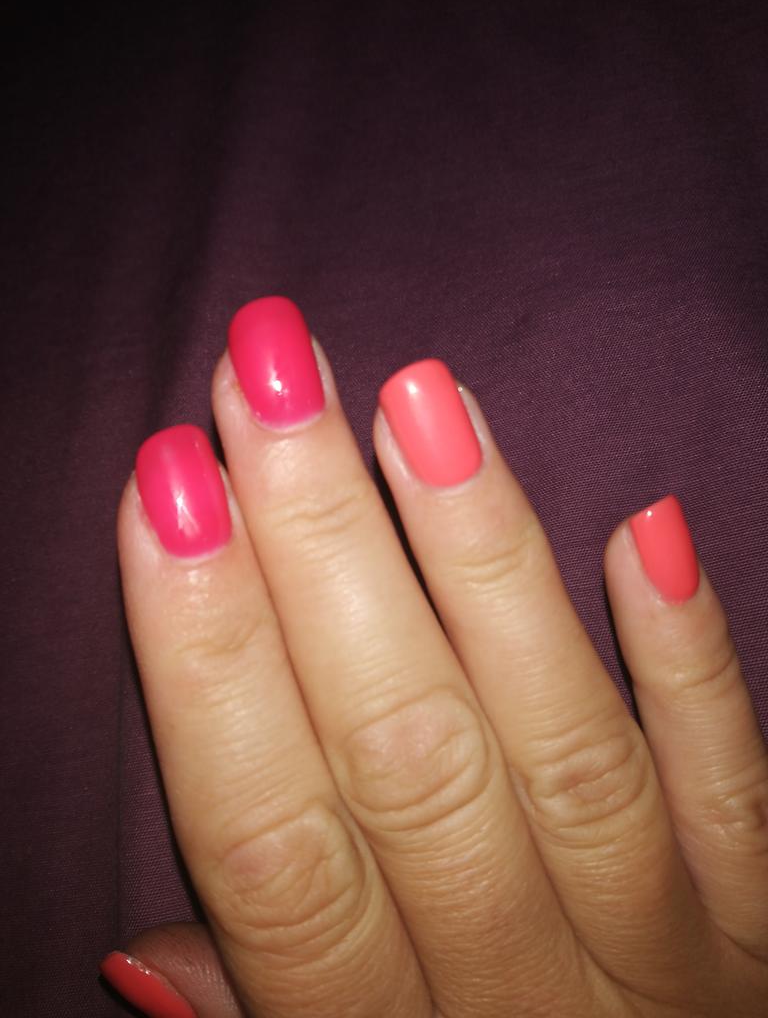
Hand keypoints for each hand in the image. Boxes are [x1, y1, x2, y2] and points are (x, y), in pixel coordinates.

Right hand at [108, 297, 767, 1016]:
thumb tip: (140, 947)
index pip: (270, 839)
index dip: (212, 658)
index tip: (172, 487)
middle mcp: (521, 998)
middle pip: (406, 752)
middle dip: (325, 548)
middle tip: (273, 378)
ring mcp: (662, 955)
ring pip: (563, 742)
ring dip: (486, 561)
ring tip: (422, 399)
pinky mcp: (757, 918)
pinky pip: (734, 788)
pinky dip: (693, 661)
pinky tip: (643, 525)